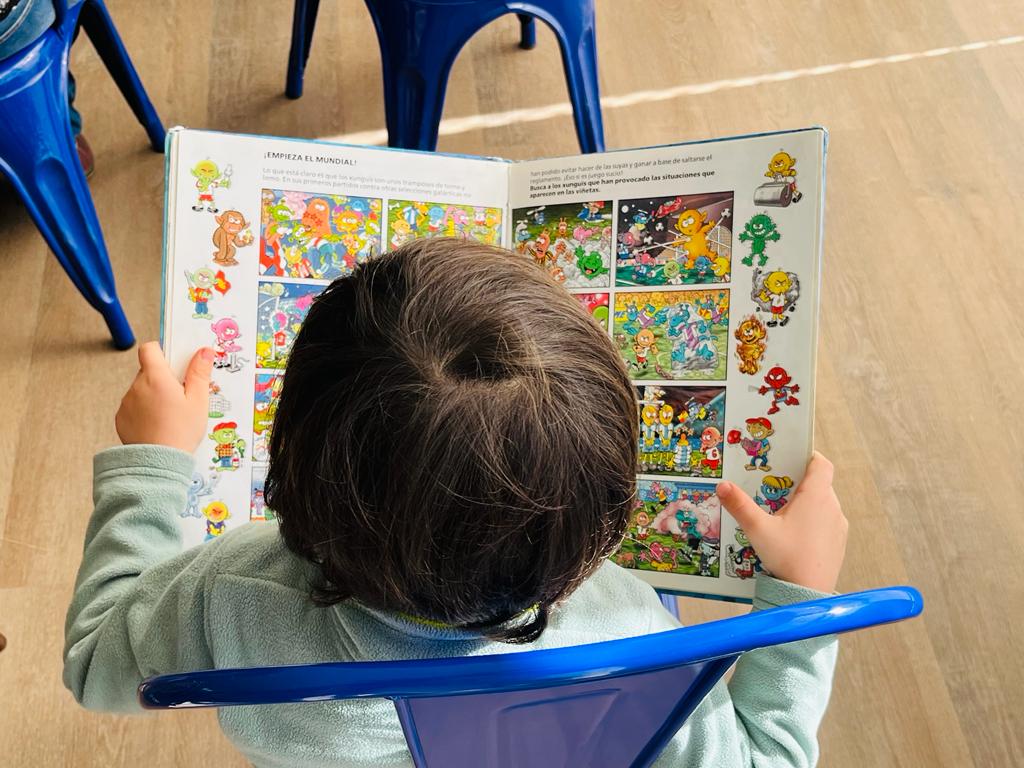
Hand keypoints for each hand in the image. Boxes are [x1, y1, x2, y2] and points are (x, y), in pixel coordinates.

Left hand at [115, 343, 213, 452]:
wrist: (158, 463)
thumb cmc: (181, 432)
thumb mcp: (198, 401)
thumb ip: (199, 373)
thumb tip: (204, 351)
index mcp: (155, 377)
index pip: (150, 349)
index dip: (162, 351)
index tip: (175, 361)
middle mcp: (137, 386)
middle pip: (148, 371)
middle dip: (163, 378)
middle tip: (181, 394)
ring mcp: (126, 403)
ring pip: (141, 390)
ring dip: (153, 395)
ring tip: (170, 414)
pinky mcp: (121, 418)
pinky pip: (134, 407)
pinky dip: (144, 411)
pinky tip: (158, 425)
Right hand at [716, 452, 847, 592]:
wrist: (807, 595)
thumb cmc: (786, 558)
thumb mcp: (757, 529)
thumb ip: (739, 505)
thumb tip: (722, 486)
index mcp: (816, 496)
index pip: (821, 463)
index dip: (808, 456)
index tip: (792, 457)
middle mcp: (832, 507)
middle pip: (819, 483)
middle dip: (798, 483)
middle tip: (774, 487)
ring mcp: (838, 526)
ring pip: (823, 504)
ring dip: (806, 504)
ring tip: (781, 513)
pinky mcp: (839, 543)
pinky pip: (827, 523)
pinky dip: (813, 522)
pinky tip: (793, 535)